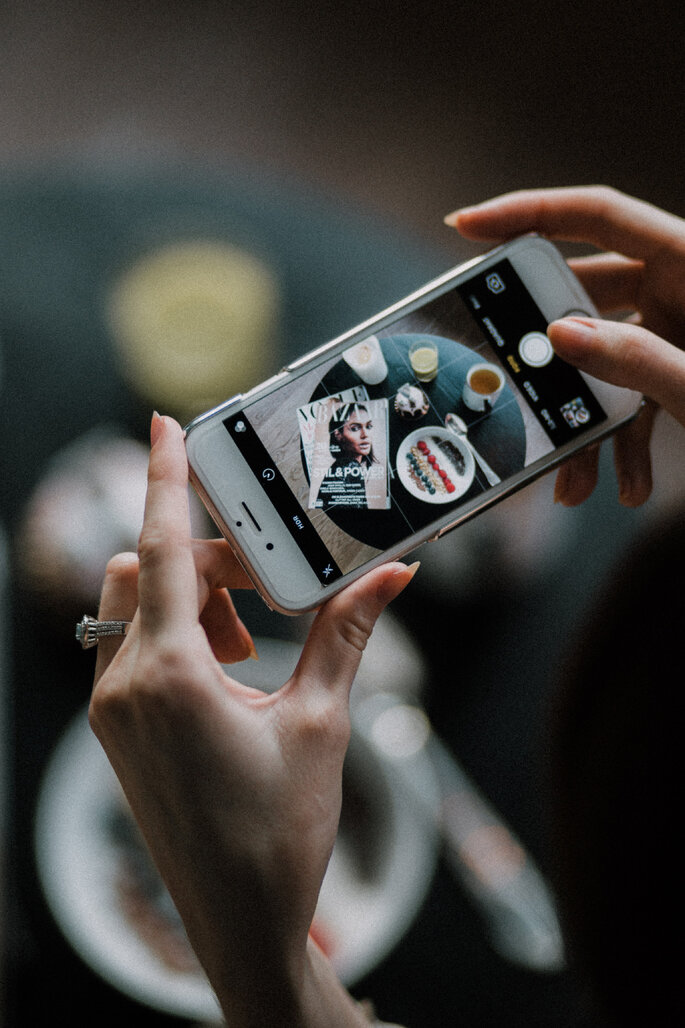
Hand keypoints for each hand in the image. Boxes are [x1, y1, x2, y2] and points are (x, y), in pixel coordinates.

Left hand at [88, 414, 415, 1026]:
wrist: (239, 920)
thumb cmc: (279, 831)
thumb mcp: (320, 722)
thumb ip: (347, 635)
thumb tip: (393, 576)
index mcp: (170, 676)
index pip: (163, 550)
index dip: (164, 480)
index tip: (163, 428)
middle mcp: (124, 685)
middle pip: (150, 572)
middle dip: (210, 559)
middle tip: (272, 585)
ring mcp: (112, 710)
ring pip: (136, 608)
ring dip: (194, 600)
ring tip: (253, 641)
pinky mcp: (117, 729)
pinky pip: (133, 648)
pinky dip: (179, 635)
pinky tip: (232, 669)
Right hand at [446, 186, 684, 505]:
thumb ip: (636, 360)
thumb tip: (559, 337)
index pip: (597, 215)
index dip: (527, 213)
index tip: (466, 228)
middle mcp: (683, 286)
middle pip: (587, 302)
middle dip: (547, 359)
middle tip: (507, 383)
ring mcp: (684, 329)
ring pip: (605, 364)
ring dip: (585, 424)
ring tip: (574, 481)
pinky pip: (636, 398)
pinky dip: (625, 443)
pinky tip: (627, 487)